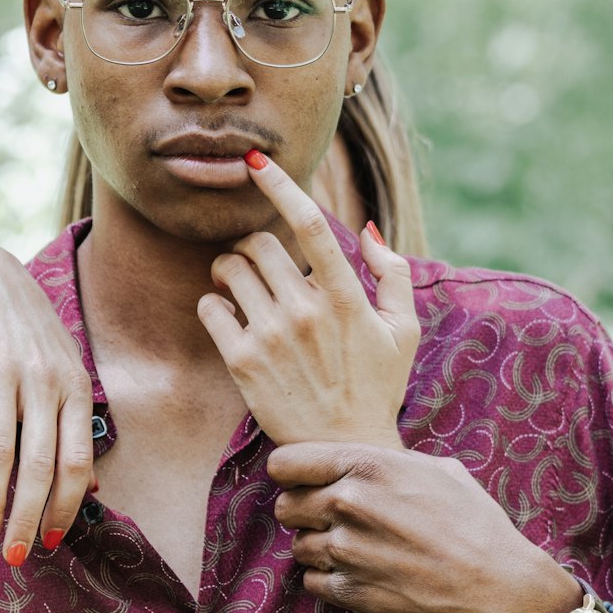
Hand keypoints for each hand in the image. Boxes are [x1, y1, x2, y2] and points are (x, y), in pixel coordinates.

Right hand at [0, 243, 93, 562]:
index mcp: (74, 385)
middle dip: (27, 518)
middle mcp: (43, 379)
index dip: (67, 507)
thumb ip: (76, 426)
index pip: (78, 460)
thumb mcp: (62, 370)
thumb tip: (93, 490)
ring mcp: (3, 370)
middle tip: (12, 558)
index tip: (52, 544)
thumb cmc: (27, 334)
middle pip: (40, 464)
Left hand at [196, 152, 417, 446]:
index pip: (310, 224)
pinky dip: (213, 304)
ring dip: (229, 269)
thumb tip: (366, 228)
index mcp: (347, 298)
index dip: (279, 185)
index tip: (255, 161)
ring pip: (229, 269)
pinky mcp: (241, 363)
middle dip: (253, 244)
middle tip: (260, 263)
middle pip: (259, 242)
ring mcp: (271, 337)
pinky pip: (209, 308)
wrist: (345, 452)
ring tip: (241, 287)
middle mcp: (307, 312)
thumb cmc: (377, 386)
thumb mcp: (403, 330)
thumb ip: (392, 273)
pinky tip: (228, 317)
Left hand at [268, 440, 575, 612]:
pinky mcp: (351, 594)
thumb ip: (386, 463)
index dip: (293, 473)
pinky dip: (330, 581)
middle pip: (285, 506)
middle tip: (334, 520)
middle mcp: (348, 504)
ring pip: (298, 546)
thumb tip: (360, 462)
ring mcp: (347, 551)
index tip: (305, 482)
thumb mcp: (436, 471)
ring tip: (357, 551)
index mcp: (366, 465)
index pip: (285, 462)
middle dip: (304, 512)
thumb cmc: (475, 524)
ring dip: (319, 548)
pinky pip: (312, 582)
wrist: (500, 588)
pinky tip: (361, 576)